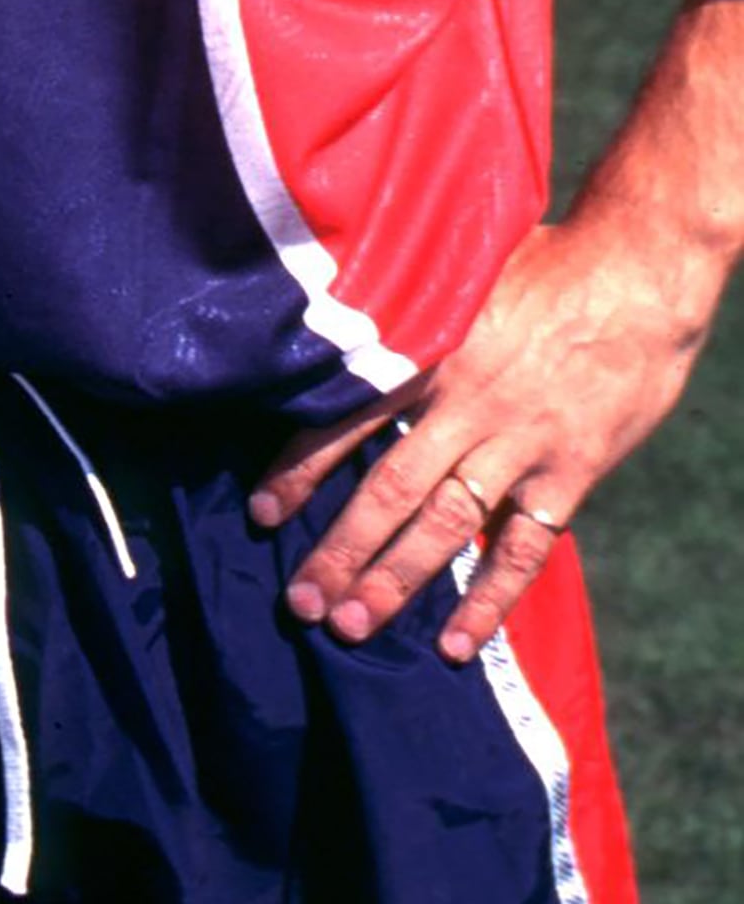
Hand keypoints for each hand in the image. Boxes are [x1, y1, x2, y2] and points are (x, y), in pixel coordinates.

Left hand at [248, 211, 707, 665]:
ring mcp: (518, 444)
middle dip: (340, 551)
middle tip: (301, 601)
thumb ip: (404, 306)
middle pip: (388, 490)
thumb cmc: (542, 260)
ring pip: (444, 526)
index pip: (346, 419)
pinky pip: (523, 548)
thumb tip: (334, 311)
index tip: (263, 514)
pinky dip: (490, 600)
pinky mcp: (569, 471)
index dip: (300, 470)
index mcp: (428, 352)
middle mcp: (466, 405)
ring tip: (351, 627)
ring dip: (395, 580)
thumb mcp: (457, 269)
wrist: (639, 273)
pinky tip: (457, 643)